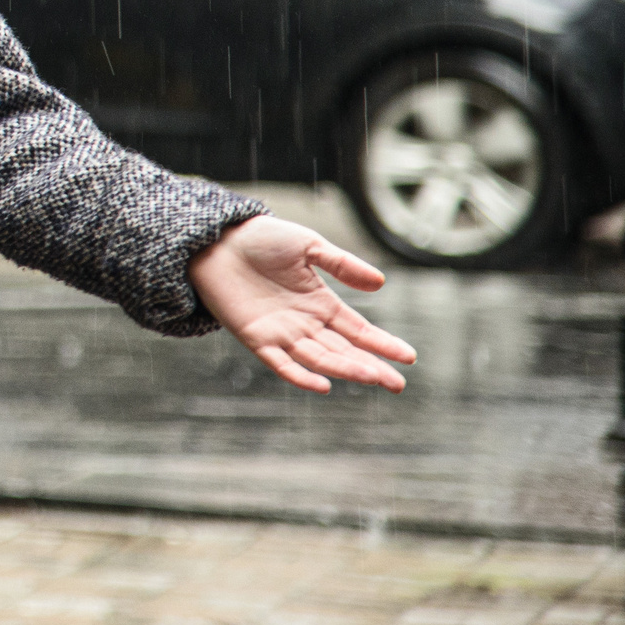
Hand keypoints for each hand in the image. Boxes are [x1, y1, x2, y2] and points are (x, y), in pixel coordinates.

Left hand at [188, 215, 416, 394]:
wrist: (215, 240)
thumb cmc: (261, 240)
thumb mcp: (308, 246)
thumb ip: (341, 264)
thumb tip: (381, 282)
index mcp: (320, 303)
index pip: (358, 330)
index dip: (382, 344)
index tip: (409, 358)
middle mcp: (304, 323)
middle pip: (343, 350)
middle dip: (371, 366)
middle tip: (398, 383)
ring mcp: (281, 333)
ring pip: (319, 358)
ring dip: (345, 369)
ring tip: (372, 377)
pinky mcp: (255, 338)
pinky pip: (280, 362)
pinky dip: (300, 376)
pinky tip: (323, 385)